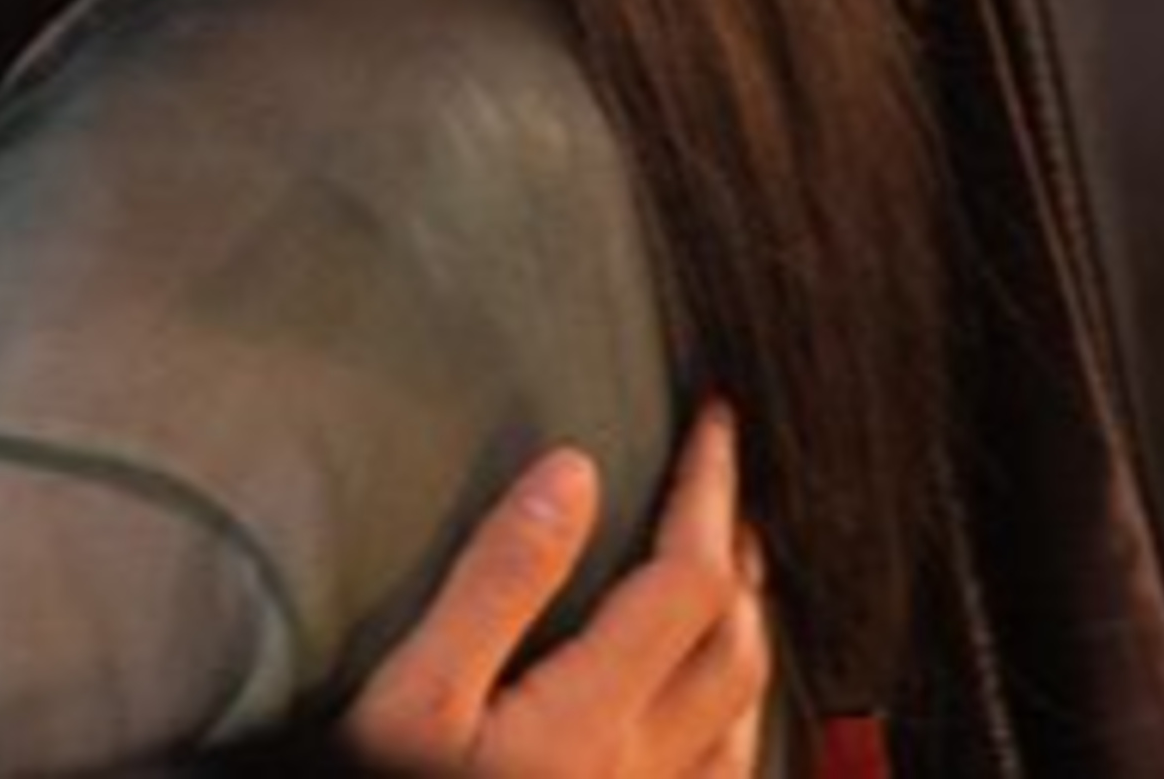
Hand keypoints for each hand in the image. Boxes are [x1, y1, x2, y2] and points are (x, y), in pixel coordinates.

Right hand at [341, 404, 770, 778]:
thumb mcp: (414, 696)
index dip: (710, 490)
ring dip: (748, 622)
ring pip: (745, 712)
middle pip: (733, 642)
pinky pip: (725, 773)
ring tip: (729, 559)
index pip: (689, 580)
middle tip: (719, 474)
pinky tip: (714, 694)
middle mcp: (645, 771)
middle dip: (738, 546)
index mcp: (591, 718)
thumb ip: (497, 583)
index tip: (716, 420)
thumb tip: (573, 472)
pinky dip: (737, 708)